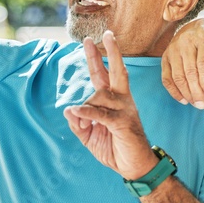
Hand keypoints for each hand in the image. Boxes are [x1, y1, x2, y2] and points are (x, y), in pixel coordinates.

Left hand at [63, 31, 158, 180]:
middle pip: (113, 70)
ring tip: (83, 125)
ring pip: (99, 96)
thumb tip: (69, 110)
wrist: (134, 167)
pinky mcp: (123, 122)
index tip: (89, 41)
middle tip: (99, 35)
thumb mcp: (89, 136)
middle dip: (106, 52)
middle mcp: (122, 99)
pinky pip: (100, 114)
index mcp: (114, 99)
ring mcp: (125, 109)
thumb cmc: (114, 147)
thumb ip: (78, 122)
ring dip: (85, 108)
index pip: (103, 74)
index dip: (96, 58)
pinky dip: (86, 112)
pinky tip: (75, 111)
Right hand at [161, 18, 203, 108]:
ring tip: (197, 103)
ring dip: (186, 93)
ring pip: (177, 76)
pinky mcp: (165, 56)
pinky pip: (166, 78)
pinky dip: (174, 91)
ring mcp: (173, 48)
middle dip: (197, 91)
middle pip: (190, 72)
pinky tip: (184, 100)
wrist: (201, 29)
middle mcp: (186, 40)